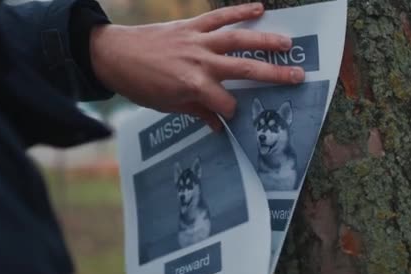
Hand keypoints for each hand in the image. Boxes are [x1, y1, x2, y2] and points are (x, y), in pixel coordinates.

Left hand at [90, 3, 304, 130]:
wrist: (113, 55)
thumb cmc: (141, 85)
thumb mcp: (169, 106)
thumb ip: (198, 112)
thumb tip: (220, 125)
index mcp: (194, 86)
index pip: (226, 103)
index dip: (232, 112)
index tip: (232, 116)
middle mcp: (200, 62)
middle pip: (244, 69)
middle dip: (273, 75)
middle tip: (298, 76)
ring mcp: (197, 41)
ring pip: (237, 40)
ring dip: (265, 40)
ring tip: (288, 42)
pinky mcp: (191, 26)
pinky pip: (218, 17)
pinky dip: (239, 11)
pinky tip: (260, 8)